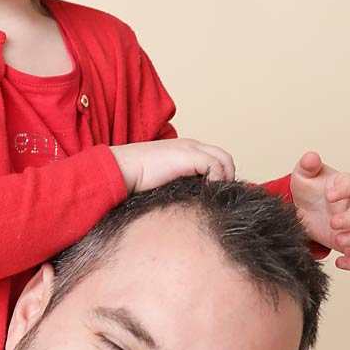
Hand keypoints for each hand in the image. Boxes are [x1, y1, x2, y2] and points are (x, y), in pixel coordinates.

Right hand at [113, 138, 235, 192]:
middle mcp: (191, 145)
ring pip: (224, 160)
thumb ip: (182, 185)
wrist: (122, 170)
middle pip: (225, 158)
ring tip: (215, 196)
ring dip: (224, 179)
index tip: (217, 195)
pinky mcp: (189, 155)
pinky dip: (216, 179)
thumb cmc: (137, 180)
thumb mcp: (166, 182)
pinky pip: (215, 165)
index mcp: (185, 149)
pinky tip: (206, 192)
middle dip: (227, 177)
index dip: (220, 176)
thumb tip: (196, 204)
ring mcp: (191, 148)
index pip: (216, 159)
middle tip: (221, 197)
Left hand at [286, 151, 349, 268]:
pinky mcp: (349, 243)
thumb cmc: (308, 190)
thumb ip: (307, 165)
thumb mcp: (302, 176)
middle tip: (333, 223)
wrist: (302, 210)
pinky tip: (339, 263)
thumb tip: (311, 157)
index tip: (329, 196)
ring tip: (338, 242)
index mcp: (342, 186)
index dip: (344, 189)